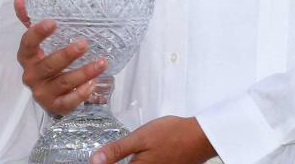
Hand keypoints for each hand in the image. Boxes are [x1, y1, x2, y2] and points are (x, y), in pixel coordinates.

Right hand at [14, 0, 107, 114]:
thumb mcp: (37, 43)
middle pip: (49, 65)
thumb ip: (29, 20)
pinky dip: (81, 93)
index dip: (38, 33)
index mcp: (26, 58)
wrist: (48, 94)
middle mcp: (31, 76)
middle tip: (84, 44)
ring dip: (83, 72)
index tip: (53, 22)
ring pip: (64, 83)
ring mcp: (42, 93)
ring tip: (102, 63)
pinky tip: (93, 83)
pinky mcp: (55, 106)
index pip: (27, 44)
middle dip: (67, 55)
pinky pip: (68, 102)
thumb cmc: (44, 61)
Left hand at [90, 116, 216, 163]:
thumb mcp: (140, 138)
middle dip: (113, 163)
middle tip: (106, 158)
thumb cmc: (171, 134)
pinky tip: (135, 159)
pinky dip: (136, 163)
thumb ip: (117, 150)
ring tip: (116, 158)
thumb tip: (94, 160)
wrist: (199, 137)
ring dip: (124, 162)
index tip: (96, 160)